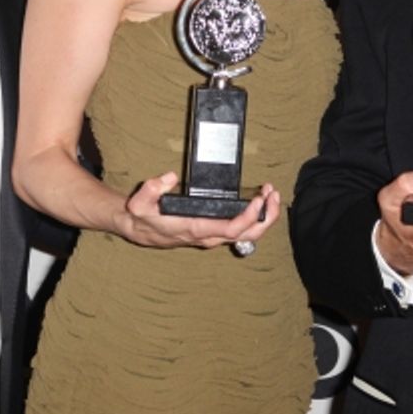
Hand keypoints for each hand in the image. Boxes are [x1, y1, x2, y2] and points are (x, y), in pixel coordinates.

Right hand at [120, 172, 280, 249]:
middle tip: (273, 195)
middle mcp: (209, 236)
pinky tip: (259, 202)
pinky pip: (241, 230)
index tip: (258, 200)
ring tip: (271, 195)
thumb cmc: (143, 216)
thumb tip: (169, 177)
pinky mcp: (214, 232)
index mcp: (196, 229)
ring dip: (264, 217)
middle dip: (266, 217)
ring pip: (248, 235)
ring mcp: (213, 235)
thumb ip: (152, 189)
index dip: (249, 217)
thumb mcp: (139, 202)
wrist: (139, 229)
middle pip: (248, 235)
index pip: (231, 228)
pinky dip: (255, 217)